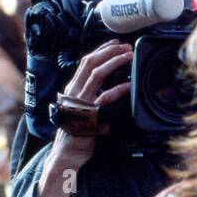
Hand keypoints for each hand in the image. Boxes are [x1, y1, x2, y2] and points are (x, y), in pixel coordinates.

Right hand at [51, 41, 133, 170]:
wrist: (66, 153)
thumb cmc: (77, 131)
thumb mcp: (82, 108)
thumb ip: (91, 95)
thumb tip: (109, 84)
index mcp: (73, 88)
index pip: (85, 62)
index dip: (101, 50)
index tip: (115, 42)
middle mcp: (74, 92)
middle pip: (90, 63)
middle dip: (109, 51)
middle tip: (126, 46)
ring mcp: (80, 102)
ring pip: (97, 75)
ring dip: (114, 63)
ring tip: (129, 57)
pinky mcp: (89, 115)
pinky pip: (105, 98)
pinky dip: (118, 89)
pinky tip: (129, 85)